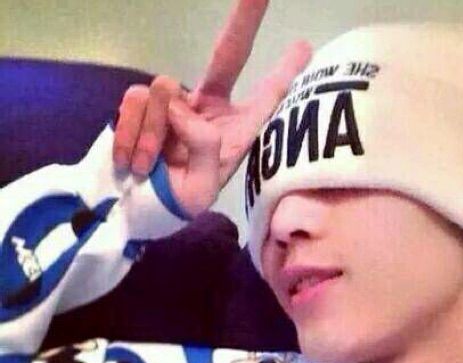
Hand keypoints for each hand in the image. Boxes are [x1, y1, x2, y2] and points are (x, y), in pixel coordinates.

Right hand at [112, 0, 311, 217]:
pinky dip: (128, 133)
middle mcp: (208, 110)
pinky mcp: (141, 102)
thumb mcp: (199, 191)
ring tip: (148, 168)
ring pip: (161, 90)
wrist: (131, 211)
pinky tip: (131, 160)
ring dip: (150, 135)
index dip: (283, 74)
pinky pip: (133, 99)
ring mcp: (174, 103)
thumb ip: (202, 148)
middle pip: (228, 56)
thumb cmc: (174, 206)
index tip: (304, 47)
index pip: (263, 100)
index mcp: (233, 134)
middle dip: (244, 22)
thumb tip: (179, 105)